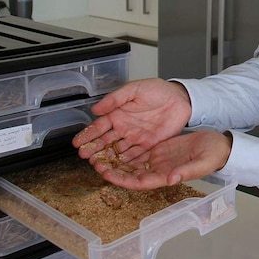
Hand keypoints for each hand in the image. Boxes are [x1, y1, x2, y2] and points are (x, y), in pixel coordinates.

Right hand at [72, 78, 191, 161]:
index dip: (88, 135)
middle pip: (105, 142)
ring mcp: (136, 138)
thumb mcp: (134, 89)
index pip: (99, 126)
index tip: (77, 143)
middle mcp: (124, 128)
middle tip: (83, 156)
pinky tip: (116, 169)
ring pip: (117, 151)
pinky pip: (134, 156)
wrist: (181, 98)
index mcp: (118, 114)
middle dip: (93, 149)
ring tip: (96, 165)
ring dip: (106, 158)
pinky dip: (125, 163)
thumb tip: (96, 109)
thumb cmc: (158, 90)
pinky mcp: (148, 146)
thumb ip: (115, 99)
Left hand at [90, 131, 232, 189]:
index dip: (122, 180)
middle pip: (131, 173)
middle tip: (95, 161)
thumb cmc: (212, 157)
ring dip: (117, 159)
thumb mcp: (201, 164)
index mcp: (166, 177)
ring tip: (100, 152)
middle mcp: (158, 170)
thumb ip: (185, 172)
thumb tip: (170, 179)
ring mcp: (158, 160)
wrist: (219, 146)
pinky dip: (128, 149)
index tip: (107, 174)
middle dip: (113, 169)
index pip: (139, 182)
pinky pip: (140, 151)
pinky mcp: (160, 149)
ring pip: (133, 162)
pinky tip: (116, 142)